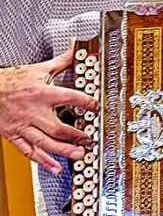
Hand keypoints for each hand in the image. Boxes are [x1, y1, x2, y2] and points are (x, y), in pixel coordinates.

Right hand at [0, 50, 97, 173]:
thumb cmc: (12, 80)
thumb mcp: (39, 69)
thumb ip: (62, 62)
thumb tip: (77, 49)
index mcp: (42, 93)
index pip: (70, 98)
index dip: (86, 103)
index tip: (97, 107)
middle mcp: (33, 111)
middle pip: (58, 127)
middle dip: (76, 136)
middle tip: (90, 140)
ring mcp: (23, 125)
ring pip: (44, 142)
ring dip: (63, 151)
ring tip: (78, 155)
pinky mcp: (14, 134)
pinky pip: (28, 150)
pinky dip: (42, 160)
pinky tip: (54, 167)